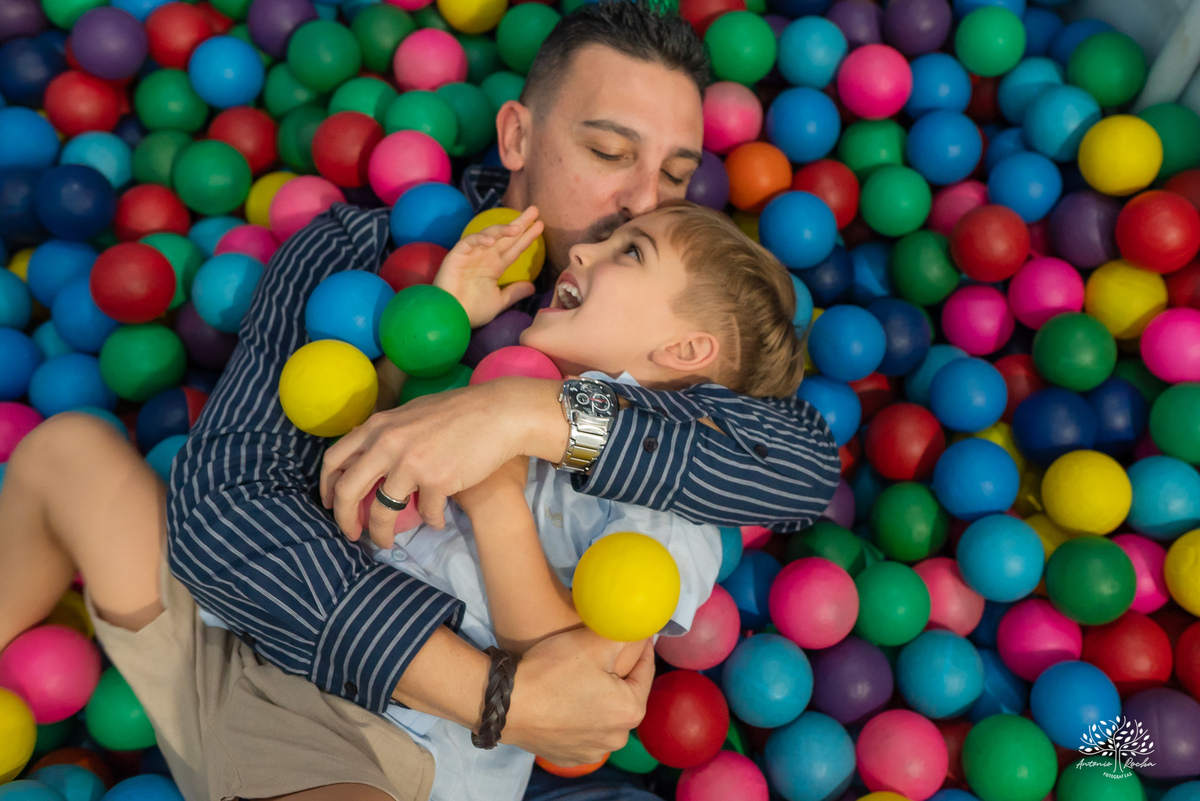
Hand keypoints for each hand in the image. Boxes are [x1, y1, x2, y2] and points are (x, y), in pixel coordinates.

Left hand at [320, 377, 568, 545]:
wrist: (499, 413)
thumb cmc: (459, 412)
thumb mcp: (410, 414)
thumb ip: (386, 434)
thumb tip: (367, 457)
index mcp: (377, 427)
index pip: (334, 460)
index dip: (327, 487)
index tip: (330, 504)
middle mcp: (387, 444)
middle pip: (348, 491)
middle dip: (345, 520)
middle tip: (353, 534)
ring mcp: (410, 463)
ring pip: (381, 512)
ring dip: (382, 534)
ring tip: (388, 542)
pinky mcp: (436, 480)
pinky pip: (426, 513)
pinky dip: (431, 521)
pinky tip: (438, 520)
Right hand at [433, 206, 542, 327]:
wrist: (451, 317)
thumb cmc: (472, 311)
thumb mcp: (498, 301)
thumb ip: (514, 293)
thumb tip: (532, 287)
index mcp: (495, 266)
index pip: (514, 249)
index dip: (527, 237)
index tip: (540, 225)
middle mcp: (485, 257)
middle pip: (505, 237)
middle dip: (520, 223)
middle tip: (535, 210)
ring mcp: (471, 254)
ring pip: (489, 235)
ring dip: (502, 230)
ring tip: (518, 227)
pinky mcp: (457, 255)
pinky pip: (469, 242)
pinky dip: (479, 239)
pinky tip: (490, 240)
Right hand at [503, 628, 654, 764]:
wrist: (505, 705)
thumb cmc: (551, 672)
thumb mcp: (594, 642)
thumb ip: (626, 633)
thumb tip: (644, 629)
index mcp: (630, 711)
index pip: (646, 670)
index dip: (641, 647)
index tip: (635, 632)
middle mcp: (617, 739)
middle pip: (625, 694)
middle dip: (618, 674)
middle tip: (602, 653)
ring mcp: (592, 752)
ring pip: (604, 714)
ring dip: (599, 696)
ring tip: (582, 675)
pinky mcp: (568, 756)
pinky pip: (583, 730)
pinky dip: (580, 715)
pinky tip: (566, 698)